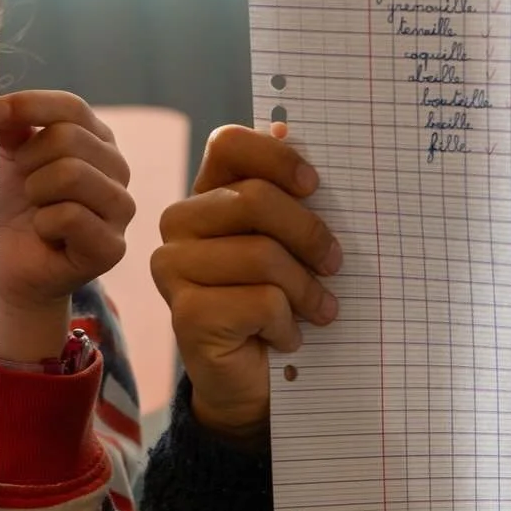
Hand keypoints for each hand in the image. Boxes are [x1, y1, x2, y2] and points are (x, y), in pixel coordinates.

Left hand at [0, 91, 133, 361]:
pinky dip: (44, 224)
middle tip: (20, 184)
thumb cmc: (6, 206)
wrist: (2, 266)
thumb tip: (5, 110)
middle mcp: (116, 168)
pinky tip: (43, 234)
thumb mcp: (2, 157)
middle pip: (68, 137)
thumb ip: (11, 126)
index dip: (29, 106)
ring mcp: (120, 208)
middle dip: (28, 159)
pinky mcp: (112, 246)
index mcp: (95, 139)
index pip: (71, 107)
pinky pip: (72, 216)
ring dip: (36, 190)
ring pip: (72, 173)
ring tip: (33, 208)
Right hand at [151, 125, 338, 443]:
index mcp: (206, 195)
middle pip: (254, 199)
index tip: (314, 185)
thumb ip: (288, 192)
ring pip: (262, 255)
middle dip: (310, 234)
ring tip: (318, 311)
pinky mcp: (185, 315)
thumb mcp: (291, 244)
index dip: (275, 156)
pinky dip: (287, 325)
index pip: (228, 144)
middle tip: (336, 265)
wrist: (255, 385)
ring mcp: (174, 270)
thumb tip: (290, 125)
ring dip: (306, 290)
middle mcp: (179, 226)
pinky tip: (284, 338)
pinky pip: (260, 302)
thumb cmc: (278, 303)